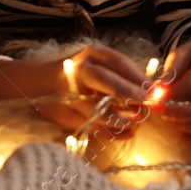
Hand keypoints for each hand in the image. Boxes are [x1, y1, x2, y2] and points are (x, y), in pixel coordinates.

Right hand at [0, 45, 147, 142]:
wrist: (37, 84)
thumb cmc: (80, 73)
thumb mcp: (99, 65)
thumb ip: (122, 75)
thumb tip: (152, 90)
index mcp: (91, 55)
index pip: (115, 62)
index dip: (136, 76)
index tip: (153, 89)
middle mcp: (77, 70)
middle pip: (102, 79)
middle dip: (126, 92)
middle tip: (145, 103)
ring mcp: (67, 93)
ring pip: (94, 107)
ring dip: (118, 118)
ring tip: (135, 124)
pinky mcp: (62, 115)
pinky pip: (88, 125)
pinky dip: (108, 132)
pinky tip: (125, 134)